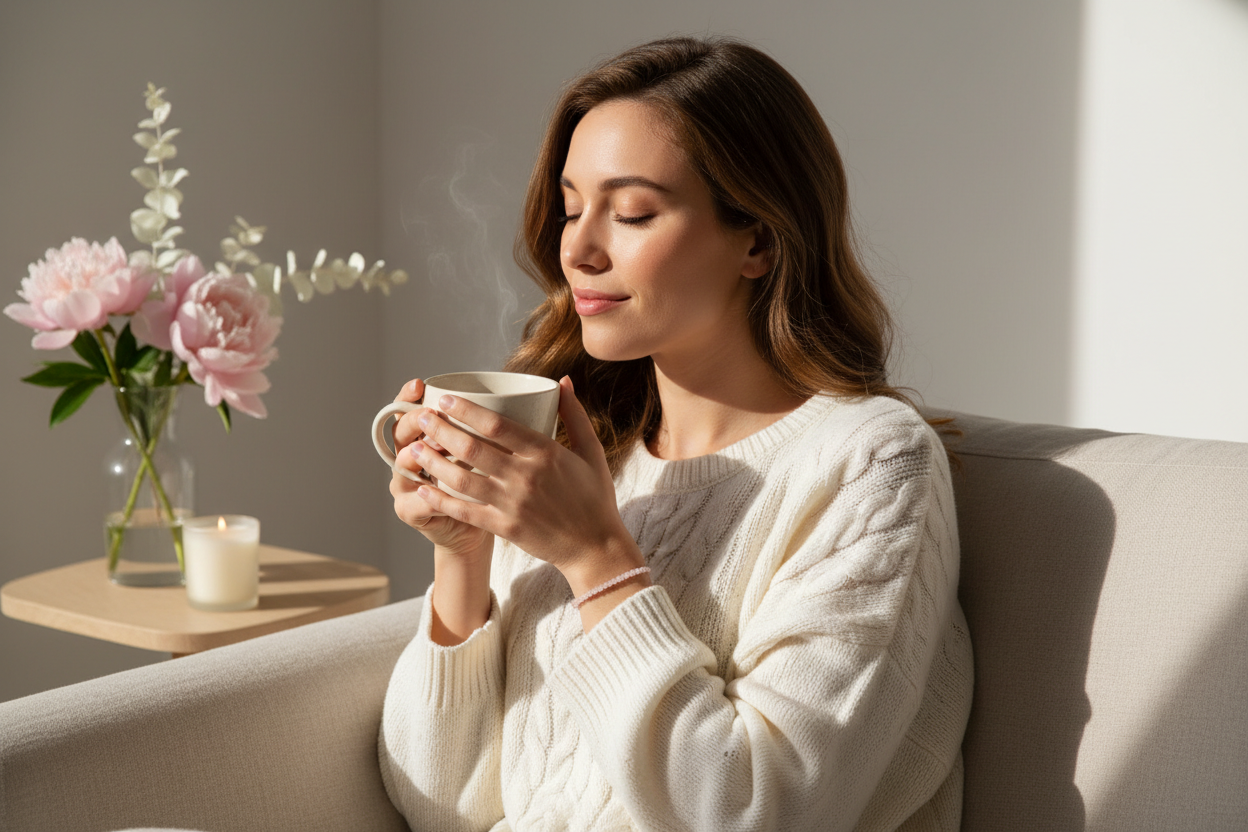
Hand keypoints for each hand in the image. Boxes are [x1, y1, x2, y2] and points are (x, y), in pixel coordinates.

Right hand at [388, 378, 492, 558]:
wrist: (470, 527)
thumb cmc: (482, 480)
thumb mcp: (484, 448)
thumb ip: (485, 427)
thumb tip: (506, 396)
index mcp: (418, 436)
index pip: (405, 410)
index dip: (408, 396)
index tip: (420, 384)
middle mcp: (404, 457)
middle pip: (400, 433)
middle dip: (416, 422)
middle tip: (433, 415)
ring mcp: (402, 485)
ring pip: (404, 464)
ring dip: (424, 455)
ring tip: (440, 447)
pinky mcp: (408, 510)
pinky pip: (417, 501)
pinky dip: (432, 496)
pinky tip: (443, 491)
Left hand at [407, 377, 644, 588]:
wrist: (595, 547)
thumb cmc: (594, 497)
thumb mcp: (591, 451)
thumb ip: (574, 414)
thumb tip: (562, 380)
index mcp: (546, 452)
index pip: (497, 425)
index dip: (466, 410)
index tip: (444, 400)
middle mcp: (526, 476)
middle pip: (473, 448)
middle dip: (441, 430)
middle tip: (422, 418)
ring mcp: (513, 503)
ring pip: (463, 478)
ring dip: (435, 462)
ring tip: (415, 448)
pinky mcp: (505, 527)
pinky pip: (466, 511)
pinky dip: (441, 499)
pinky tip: (423, 488)